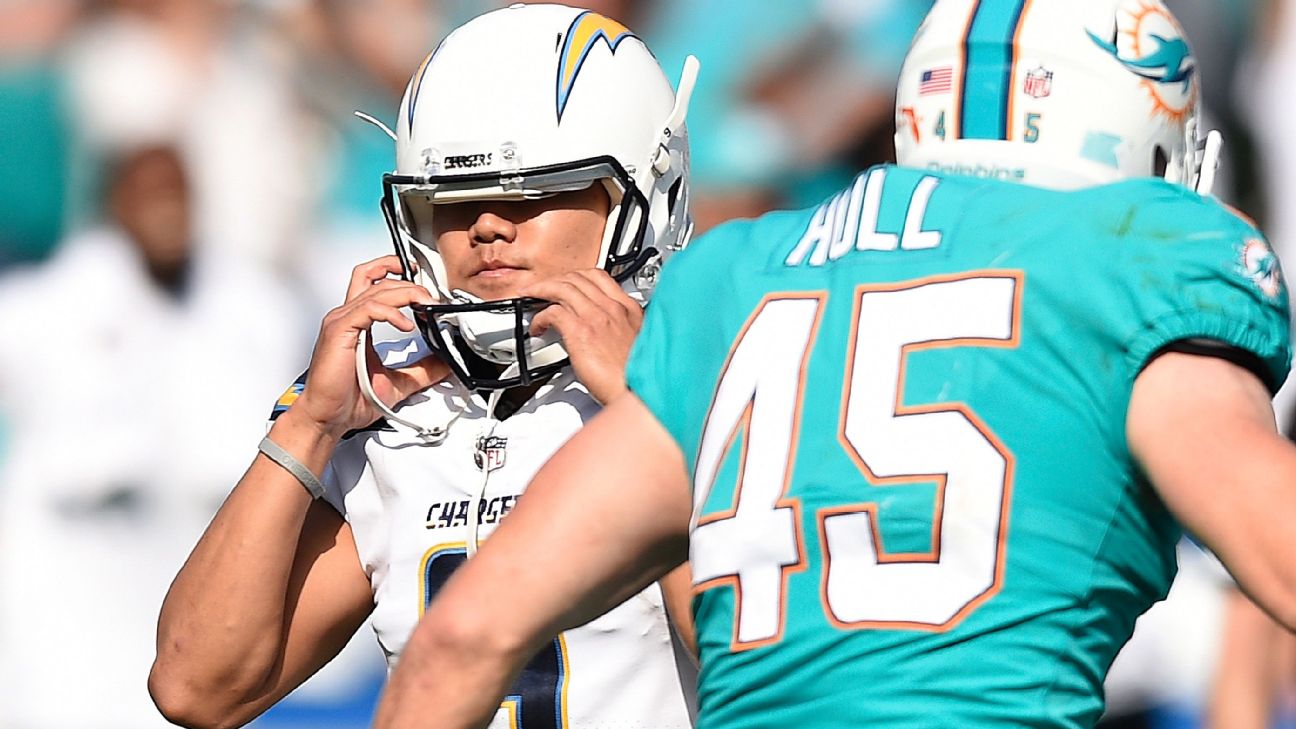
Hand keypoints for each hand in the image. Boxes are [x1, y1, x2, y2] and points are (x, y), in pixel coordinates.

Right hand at [288, 256, 449, 439]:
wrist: (327, 417)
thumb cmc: (348, 399)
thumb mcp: (399, 381)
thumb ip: (422, 369)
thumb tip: (446, 363)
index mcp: (357, 322)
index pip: (374, 282)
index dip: (398, 274)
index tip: (423, 282)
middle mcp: (347, 316)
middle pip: (378, 279)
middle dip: (410, 283)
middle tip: (432, 298)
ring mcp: (341, 321)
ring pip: (376, 290)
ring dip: (407, 293)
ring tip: (426, 304)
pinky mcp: (339, 330)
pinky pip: (369, 309)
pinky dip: (392, 312)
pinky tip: (407, 325)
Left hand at [521, 269, 642, 403]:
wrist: (639, 392)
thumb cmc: (637, 377)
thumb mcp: (640, 345)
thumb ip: (622, 333)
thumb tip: (605, 336)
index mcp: (629, 310)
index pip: (599, 277)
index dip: (577, 277)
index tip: (567, 284)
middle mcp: (613, 308)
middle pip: (578, 278)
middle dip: (556, 280)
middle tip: (543, 289)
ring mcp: (597, 317)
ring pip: (562, 288)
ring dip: (542, 290)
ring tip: (531, 298)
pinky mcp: (581, 332)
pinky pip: (552, 312)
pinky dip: (540, 317)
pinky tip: (538, 326)